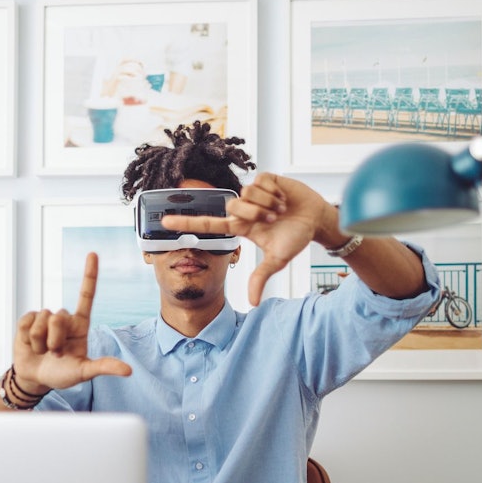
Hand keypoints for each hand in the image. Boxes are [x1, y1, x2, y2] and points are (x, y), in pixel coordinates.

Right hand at [12, 253, 131, 391]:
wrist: (36, 378)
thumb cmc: (62, 374)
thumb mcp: (84, 372)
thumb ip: (104, 367)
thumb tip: (128, 370)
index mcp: (80, 324)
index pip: (86, 295)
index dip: (89, 274)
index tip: (93, 254)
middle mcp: (64, 318)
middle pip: (59, 316)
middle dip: (55, 340)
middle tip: (56, 353)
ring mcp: (44, 318)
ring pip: (42, 321)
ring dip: (41, 342)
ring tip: (43, 350)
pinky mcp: (27, 320)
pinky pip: (27, 322)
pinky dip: (28, 338)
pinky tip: (30, 345)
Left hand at [161, 173, 333, 305]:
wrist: (317, 220)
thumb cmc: (296, 238)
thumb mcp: (277, 259)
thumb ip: (261, 277)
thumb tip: (253, 303)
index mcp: (241, 227)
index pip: (209, 224)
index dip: (187, 223)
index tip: (164, 222)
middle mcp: (244, 209)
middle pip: (232, 206)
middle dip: (255, 214)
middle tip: (274, 220)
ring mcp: (254, 194)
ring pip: (247, 194)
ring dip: (267, 204)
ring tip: (281, 209)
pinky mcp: (266, 179)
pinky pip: (260, 183)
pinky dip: (274, 192)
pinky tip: (283, 197)